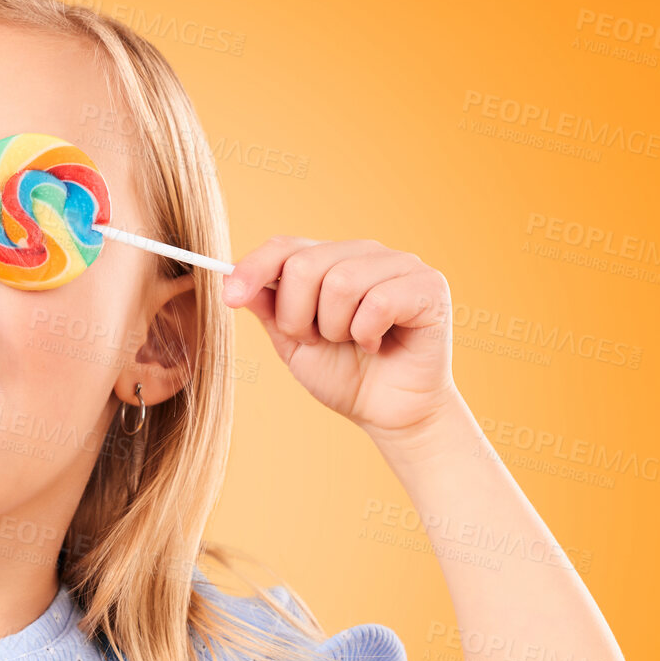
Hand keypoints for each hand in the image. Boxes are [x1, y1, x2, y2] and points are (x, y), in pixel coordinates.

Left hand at [222, 237, 456, 440]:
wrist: (391, 414)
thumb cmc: (347, 376)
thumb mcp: (294, 345)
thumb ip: (270, 311)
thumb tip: (234, 279)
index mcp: (331, 260)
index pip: (285, 246)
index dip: (253, 268)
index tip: (229, 298)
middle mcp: (365, 253)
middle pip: (304, 265)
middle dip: (297, 316)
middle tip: (317, 340)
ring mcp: (400, 265)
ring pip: (340, 282)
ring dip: (335, 328)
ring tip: (351, 342)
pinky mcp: (429, 286)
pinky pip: (378, 300)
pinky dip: (367, 333)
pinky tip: (377, 344)